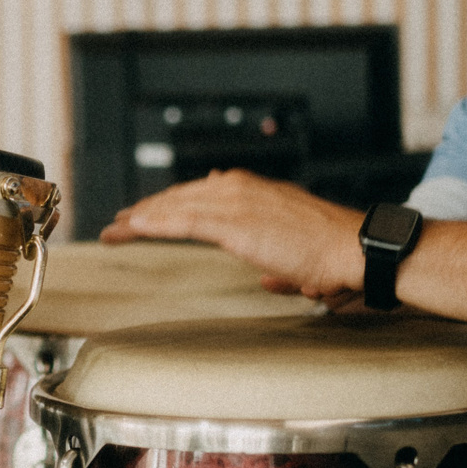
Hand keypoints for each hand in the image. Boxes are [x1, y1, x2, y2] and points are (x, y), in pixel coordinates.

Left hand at [100, 169, 364, 299]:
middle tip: (119, 223)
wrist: (351, 248)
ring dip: (140, 218)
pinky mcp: (233, 222)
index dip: (169, 206)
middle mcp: (240, 188)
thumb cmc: (333, 255)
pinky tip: (133, 229)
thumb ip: (281, 266)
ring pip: (174, 206)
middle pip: (179, 197)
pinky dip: (154, 223)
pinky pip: (182, 221)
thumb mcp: (300, 255)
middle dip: (146, 210)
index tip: (146, 216)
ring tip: (115, 230)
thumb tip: (270, 279)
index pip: (200, 195)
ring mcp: (235, 202)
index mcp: (255, 192)